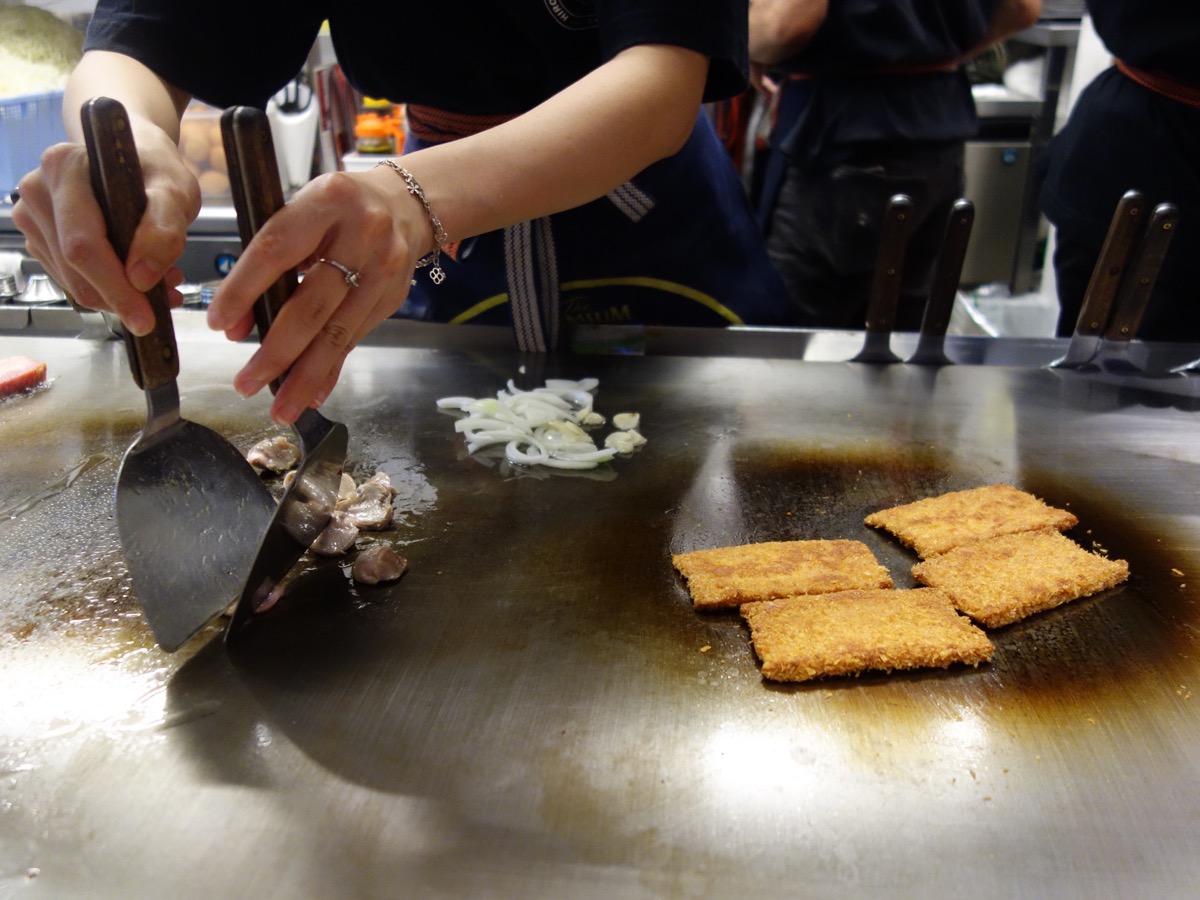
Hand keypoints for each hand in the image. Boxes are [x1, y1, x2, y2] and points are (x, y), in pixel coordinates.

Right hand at [12, 127, 198, 335]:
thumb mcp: (176, 191)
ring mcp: (33, 216)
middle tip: (164, 304)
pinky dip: (107, 289)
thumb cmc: (154, 169)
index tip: (146, 318)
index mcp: (63, 168)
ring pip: (71, 280)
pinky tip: (139, 280)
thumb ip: (163, 229)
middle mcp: (37, 190)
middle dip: (120, 296)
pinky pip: (71, 278)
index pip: (83, 244)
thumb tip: (141, 277)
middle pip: (73, 266)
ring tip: (161, 285)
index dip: (115, 287)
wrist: (138, 158)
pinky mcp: (40, 237)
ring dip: (118, 295)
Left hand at [205, 165, 430, 424]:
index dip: (245, 290)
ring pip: (338, 332)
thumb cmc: (337, 209)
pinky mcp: (393, 297)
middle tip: (246, 383)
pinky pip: (355, 339)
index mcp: (327, 201)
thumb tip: (236, 326)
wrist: (404, 205)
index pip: (277, 250)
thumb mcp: (299, 213)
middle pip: (313, 304)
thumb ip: (267, 262)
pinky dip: (331, 369)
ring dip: (305, 375)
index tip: (220, 325)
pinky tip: (311, 394)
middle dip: (277, 351)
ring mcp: (384, 270)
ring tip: (280, 407)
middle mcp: (363, 235)